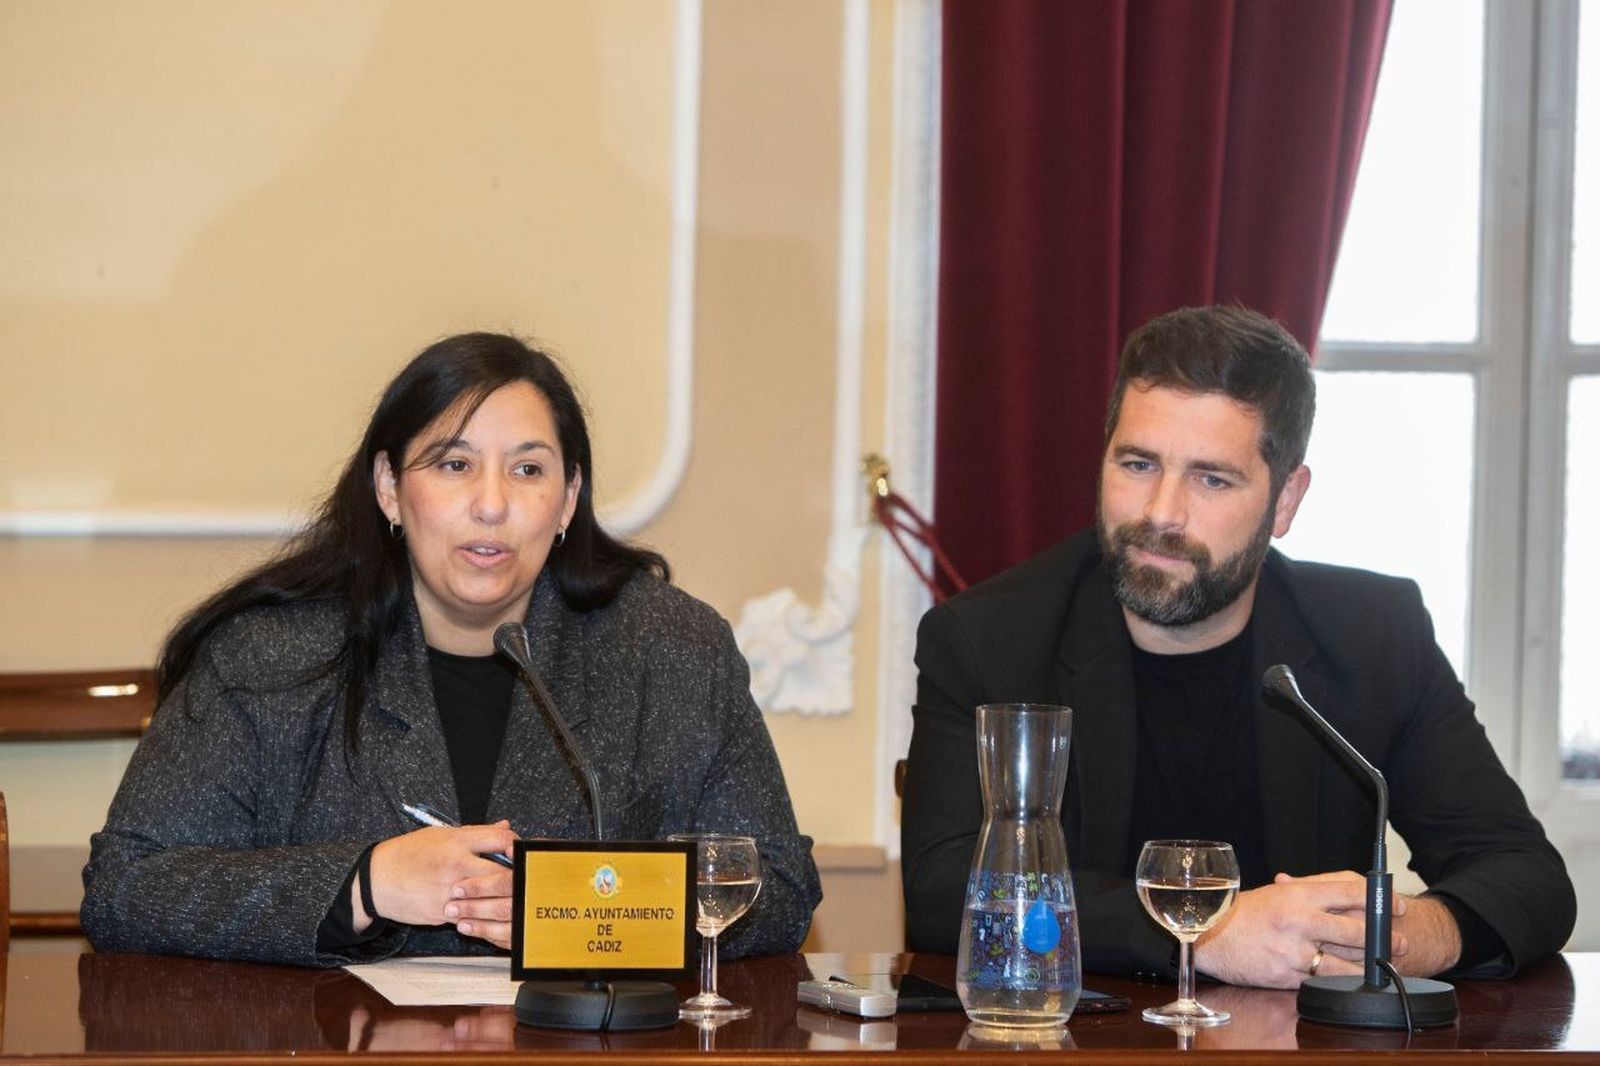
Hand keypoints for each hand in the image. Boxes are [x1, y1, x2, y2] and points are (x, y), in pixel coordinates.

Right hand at [362, 820, 515, 943]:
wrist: (376, 880)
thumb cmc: (408, 853)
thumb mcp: (440, 834)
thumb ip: (476, 833)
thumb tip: (505, 827)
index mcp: (457, 841)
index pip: (501, 839)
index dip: (518, 845)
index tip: (521, 851)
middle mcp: (456, 865)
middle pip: (504, 874)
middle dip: (520, 879)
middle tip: (529, 881)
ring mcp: (450, 891)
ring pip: (491, 901)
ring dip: (507, 902)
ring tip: (517, 901)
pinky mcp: (443, 913)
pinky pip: (473, 917)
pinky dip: (484, 917)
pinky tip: (493, 915)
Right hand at [1193, 870, 1408, 988]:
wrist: (1210, 936)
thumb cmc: (1245, 913)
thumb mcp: (1279, 893)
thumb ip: (1313, 890)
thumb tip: (1351, 890)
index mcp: (1297, 895)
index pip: (1350, 892)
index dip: (1380, 898)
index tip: (1398, 904)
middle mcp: (1298, 921)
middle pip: (1355, 930)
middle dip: (1383, 939)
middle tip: (1400, 943)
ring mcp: (1293, 951)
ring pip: (1344, 963)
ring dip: (1367, 967)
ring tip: (1381, 967)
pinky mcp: (1285, 975)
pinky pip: (1322, 982)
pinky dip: (1339, 983)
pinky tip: (1350, 982)